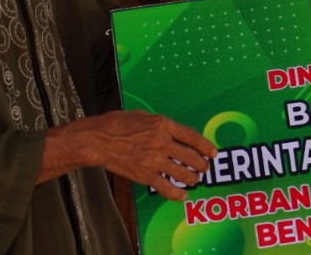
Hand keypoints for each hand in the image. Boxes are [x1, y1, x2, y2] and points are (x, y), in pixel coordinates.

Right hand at [43, 110, 215, 200]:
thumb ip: (160, 124)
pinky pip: (165, 187)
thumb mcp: (143, 115)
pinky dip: (176, 193)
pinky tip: (182, 195)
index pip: (192, 136)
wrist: (97, 140)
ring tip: (195, 180)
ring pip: (182, 173)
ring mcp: (154, 160)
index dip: (205, 146)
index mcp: (163, 124)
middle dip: (202, 164)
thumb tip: (172, 130)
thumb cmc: (117, 124)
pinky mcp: (144, 175)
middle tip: (205, 167)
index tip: (213, 152)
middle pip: (191, 156)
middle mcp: (162, 142)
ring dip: (192, 178)